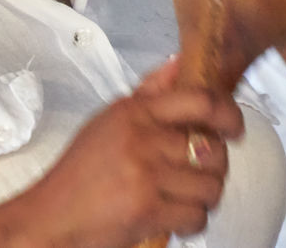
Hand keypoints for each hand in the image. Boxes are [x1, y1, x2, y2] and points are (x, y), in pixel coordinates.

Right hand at [23, 57, 245, 247]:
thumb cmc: (80, 173)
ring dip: (203, 198)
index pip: (200, 100)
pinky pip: (196, 216)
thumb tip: (181, 61)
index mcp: (135, 111)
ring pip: (210, 186)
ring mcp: (146, 174)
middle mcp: (142, 137)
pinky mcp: (148, 209)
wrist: (50, 218)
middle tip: (197, 175)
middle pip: (213, 150)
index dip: (229, 113)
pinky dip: (190, 223)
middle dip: (214, 168)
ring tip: (183, 198)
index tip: (235, 127)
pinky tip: (172, 217)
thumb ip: (149, 93)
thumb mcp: (109, 121)